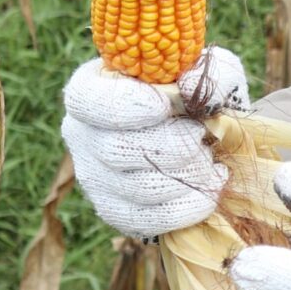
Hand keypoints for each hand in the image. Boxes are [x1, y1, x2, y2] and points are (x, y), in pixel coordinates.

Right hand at [59, 48, 249, 239]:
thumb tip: (196, 89)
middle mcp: (80, 134)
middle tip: (202, 137)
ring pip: (137, 188)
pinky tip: (210, 189)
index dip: (125, 105)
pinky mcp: (113, 210)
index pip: (87, 100)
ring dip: (187, 176)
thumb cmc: (191, 92)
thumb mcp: (206, 69)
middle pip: (117, 150)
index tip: (164, 106)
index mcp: (89, 89)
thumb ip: (208, 71)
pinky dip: (187, 208)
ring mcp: (92, 176)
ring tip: (210, 161)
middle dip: (172, 147)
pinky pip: (145, 220)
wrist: (198, 132)